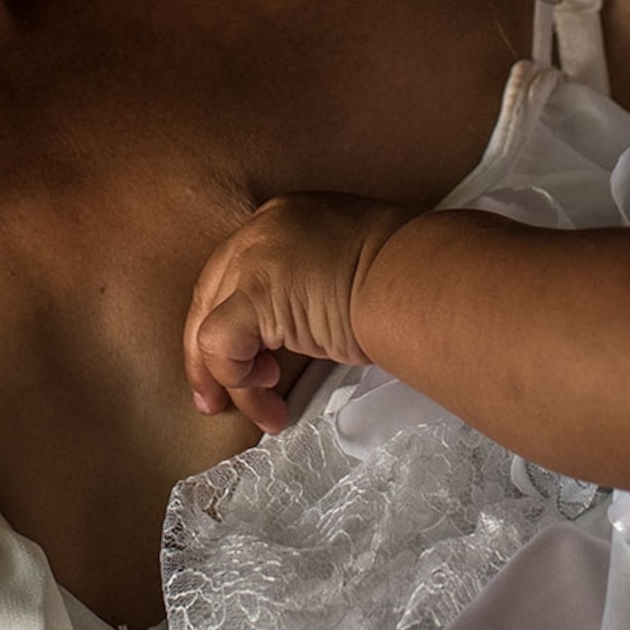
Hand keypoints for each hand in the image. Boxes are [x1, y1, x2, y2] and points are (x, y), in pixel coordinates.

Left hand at [184, 193, 418, 432]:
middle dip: (208, 359)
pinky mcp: (256, 292)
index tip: (241, 362)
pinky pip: (221, 346)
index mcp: (284, 220)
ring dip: (234, 382)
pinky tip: (271, 395)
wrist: (422, 280)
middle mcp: (261, 230)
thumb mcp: (346, 271)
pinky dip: (238, 380)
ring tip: (269, 410)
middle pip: (209, 298)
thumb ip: (308, 288)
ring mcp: (254, 257)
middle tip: (215, 402)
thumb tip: (296, 329)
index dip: (231, 324)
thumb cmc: (405, 283)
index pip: (233, 274)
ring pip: (211, 329)